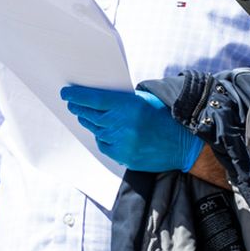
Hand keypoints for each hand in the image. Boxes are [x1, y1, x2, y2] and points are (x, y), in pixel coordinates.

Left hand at [59, 86, 201, 171]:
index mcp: (129, 107)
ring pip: (96, 130)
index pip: (95, 99)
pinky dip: (102, 137)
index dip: (77, 96)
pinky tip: (104, 132)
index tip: (66, 93)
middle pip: (91, 115)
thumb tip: (100, 98)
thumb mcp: (147, 101)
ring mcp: (122, 143)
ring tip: (85, 116)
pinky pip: (104, 145)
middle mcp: (123, 125)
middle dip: (79, 108)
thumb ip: (124, 100)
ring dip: (89, 122)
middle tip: (72, 104)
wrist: (183, 145)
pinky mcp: (123, 156)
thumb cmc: (165, 119)